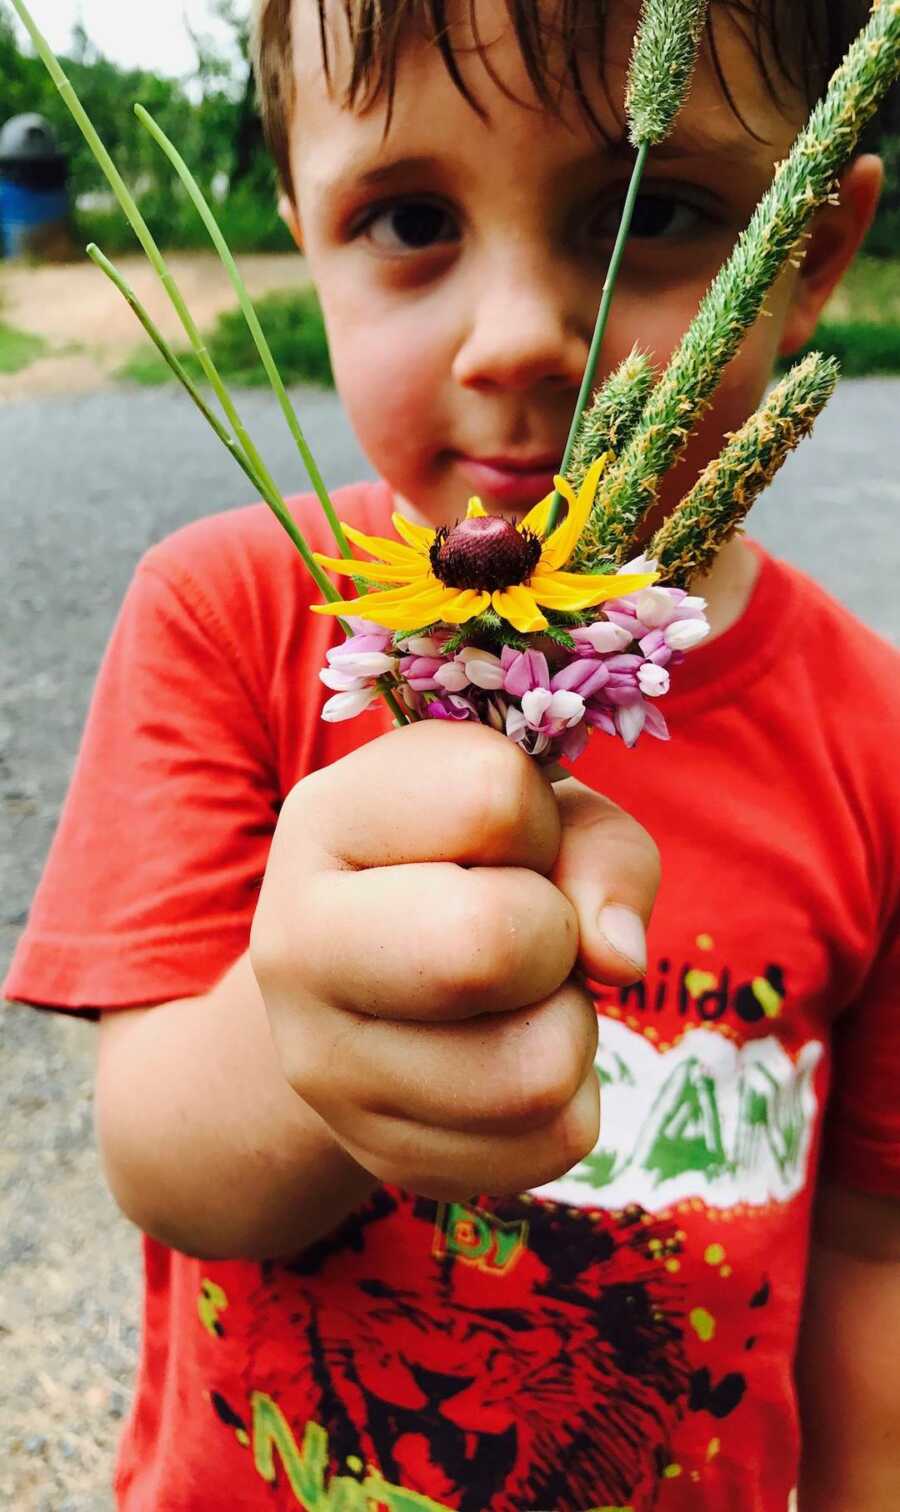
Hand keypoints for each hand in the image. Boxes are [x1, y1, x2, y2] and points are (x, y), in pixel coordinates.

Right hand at [251, 720, 658, 1200]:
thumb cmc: (476, 869)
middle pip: (486, 947)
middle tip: (530, 929)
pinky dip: (570, 1098)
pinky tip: (512, 1054)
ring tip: (520, 996)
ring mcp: (327, 1070)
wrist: (370, 984)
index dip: (537, 818)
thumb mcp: (542, 815)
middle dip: (553, 934)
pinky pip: (552, 1143)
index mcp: (325, 819)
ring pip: (537, 1073)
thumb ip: (598, 847)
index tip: (507, 841)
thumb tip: (617, 957)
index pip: (491, 798)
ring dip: (567, 1024)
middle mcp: (296, 946)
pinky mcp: (387, 1156)